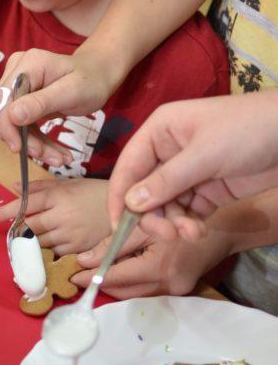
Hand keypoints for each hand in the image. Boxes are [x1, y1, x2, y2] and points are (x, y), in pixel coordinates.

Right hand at [0, 47, 121, 157]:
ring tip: (58, 159)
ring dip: (34, 144)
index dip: (8, 125)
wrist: (98, 76)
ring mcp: (19, 86)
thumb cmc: (90, 80)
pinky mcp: (23, 101)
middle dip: (26, 139)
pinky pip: (24, 126)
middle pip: (7, 112)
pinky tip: (56, 154)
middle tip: (50, 158)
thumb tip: (12, 116)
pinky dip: (38, 142)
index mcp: (27, 64)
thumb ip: (41, 102)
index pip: (4, 98)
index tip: (20, 149)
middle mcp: (17, 72)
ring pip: (15, 124)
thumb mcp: (71, 92)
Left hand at [0, 178, 110, 255]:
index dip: (6, 211)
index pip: (26, 204)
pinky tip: (44, 247)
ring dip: (29, 242)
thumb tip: (15, 187)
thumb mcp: (69, 184)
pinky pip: (54, 253)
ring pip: (39, 242)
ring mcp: (70, 234)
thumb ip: (41, 187)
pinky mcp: (78, 249)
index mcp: (59, 196)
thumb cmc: (94, 193)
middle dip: (16, 230)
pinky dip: (46, 250)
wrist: (125, 210)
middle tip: (9, 231)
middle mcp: (62, 216)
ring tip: (24, 240)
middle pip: (29, 227)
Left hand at [73, 220, 233, 298]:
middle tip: (80, 275)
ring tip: (97, 274)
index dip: (93, 277)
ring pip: (135, 294)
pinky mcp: (179, 293)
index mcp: (159, 266)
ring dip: (116, 285)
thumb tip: (83, 260)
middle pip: (124, 291)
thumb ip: (112, 243)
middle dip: (102, 283)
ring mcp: (176, 292)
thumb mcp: (144, 225)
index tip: (72, 275)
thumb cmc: (180, 218)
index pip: (117, 277)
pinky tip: (121, 273)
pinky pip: (147, 292)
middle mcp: (169, 285)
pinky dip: (132, 284)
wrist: (217, 228)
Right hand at [107, 93, 277, 240]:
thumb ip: (166, 181)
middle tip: (167, 233)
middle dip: (153, 215)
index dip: (120, 197)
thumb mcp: (204, 154)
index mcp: (160, 131)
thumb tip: (130, 204)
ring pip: (166, 206)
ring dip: (174, 223)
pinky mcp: (209, 189)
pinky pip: (187, 212)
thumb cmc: (247, 130)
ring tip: (191, 233)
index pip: (128, 166)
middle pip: (145, 191)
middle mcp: (169, 152)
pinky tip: (198, 231)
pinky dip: (188, 224)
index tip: (118, 226)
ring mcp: (189, 172)